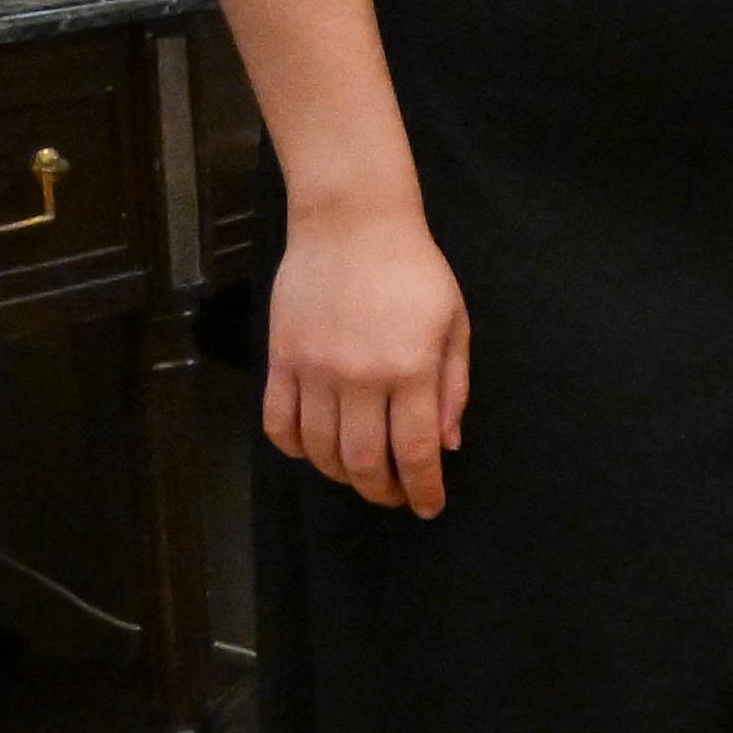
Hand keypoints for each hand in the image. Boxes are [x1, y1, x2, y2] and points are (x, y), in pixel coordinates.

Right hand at [262, 193, 466, 518]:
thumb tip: (447, 444)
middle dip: (382, 491)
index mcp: (410, 369)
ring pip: (320, 449)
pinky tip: (313, 452)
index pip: (414, 451)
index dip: (422, 488)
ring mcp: (313, 370)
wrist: (351, 225)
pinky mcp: (280, 359)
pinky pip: (278, 422)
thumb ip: (452, 387)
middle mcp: (359, 377)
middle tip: (395, 498)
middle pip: (363, 460)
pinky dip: (294, 448)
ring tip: (359, 477)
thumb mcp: (454, 324)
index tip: (429, 507)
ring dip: (340, 475)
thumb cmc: (414, 271)